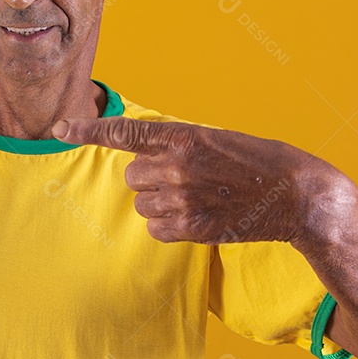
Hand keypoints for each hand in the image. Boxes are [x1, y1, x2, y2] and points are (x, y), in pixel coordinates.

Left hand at [52, 116, 339, 245]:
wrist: (298, 195)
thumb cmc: (259, 161)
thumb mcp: (216, 138)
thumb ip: (177, 145)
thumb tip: (143, 155)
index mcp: (183, 136)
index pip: (123, 132)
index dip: (87, 130)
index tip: (59, 129)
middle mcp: (177, 166)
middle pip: (131, 175)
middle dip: (150, 177)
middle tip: (185, 177)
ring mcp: (184, 198)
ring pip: (142, 203)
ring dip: (160, 202)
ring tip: (196, 197)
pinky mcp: (193, 227)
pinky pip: (156, 228)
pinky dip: (169, 225)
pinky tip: (196, 216)